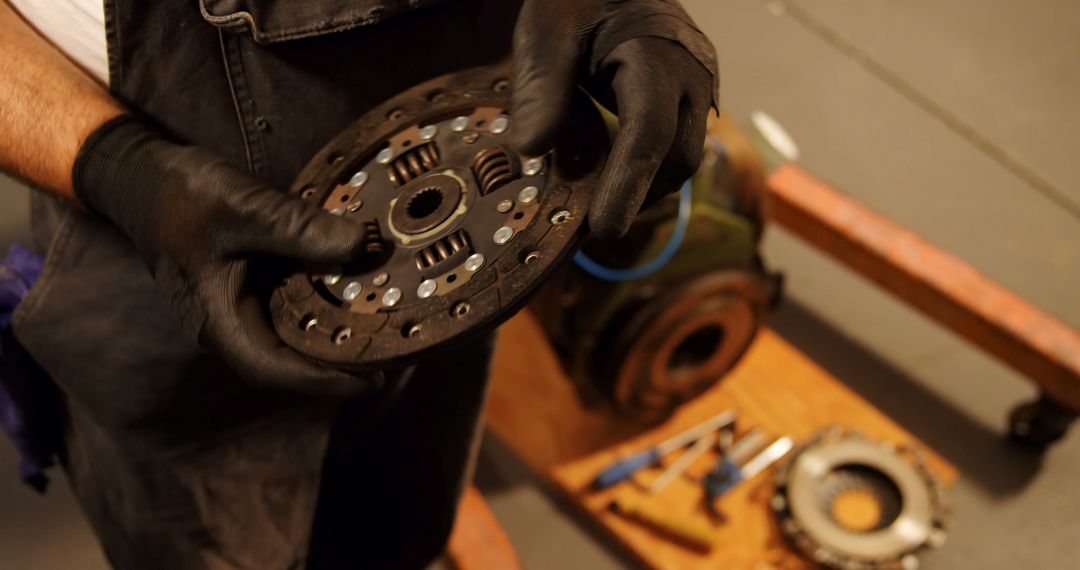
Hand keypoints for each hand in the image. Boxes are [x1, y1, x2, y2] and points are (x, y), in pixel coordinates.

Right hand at [73, 117, 380, 396]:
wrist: (144, 176)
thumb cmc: (181, 196)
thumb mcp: (244, 209)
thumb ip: (301, 229)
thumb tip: (362, 246)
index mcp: (219, 321)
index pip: (275, 370)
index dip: (325, 381)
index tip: (373, 381)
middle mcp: (231, 324)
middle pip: (291, 362)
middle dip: (341, 364)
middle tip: (396, 355)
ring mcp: (240, 307)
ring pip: (294, 336)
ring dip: (336, 337)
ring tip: (387, 331)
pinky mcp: (252, 287)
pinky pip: (292, 307)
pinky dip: (324, 306)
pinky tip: (358, 292)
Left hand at [511, 0, 718, 238]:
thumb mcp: (547, 32)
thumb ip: (541, 88)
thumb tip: (531, 150)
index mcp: (656, 55)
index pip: (648, 133)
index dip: (626, 186)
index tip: (602, 228)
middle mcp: (691, 74)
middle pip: (677, 157)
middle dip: (638, 194)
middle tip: (590, 225)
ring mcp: (697, 86)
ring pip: (681, 157)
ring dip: (644, 184)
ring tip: (598, 200)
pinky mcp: (690, 97)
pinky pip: (676, 143)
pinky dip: (646, 166)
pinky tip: (611, 171)